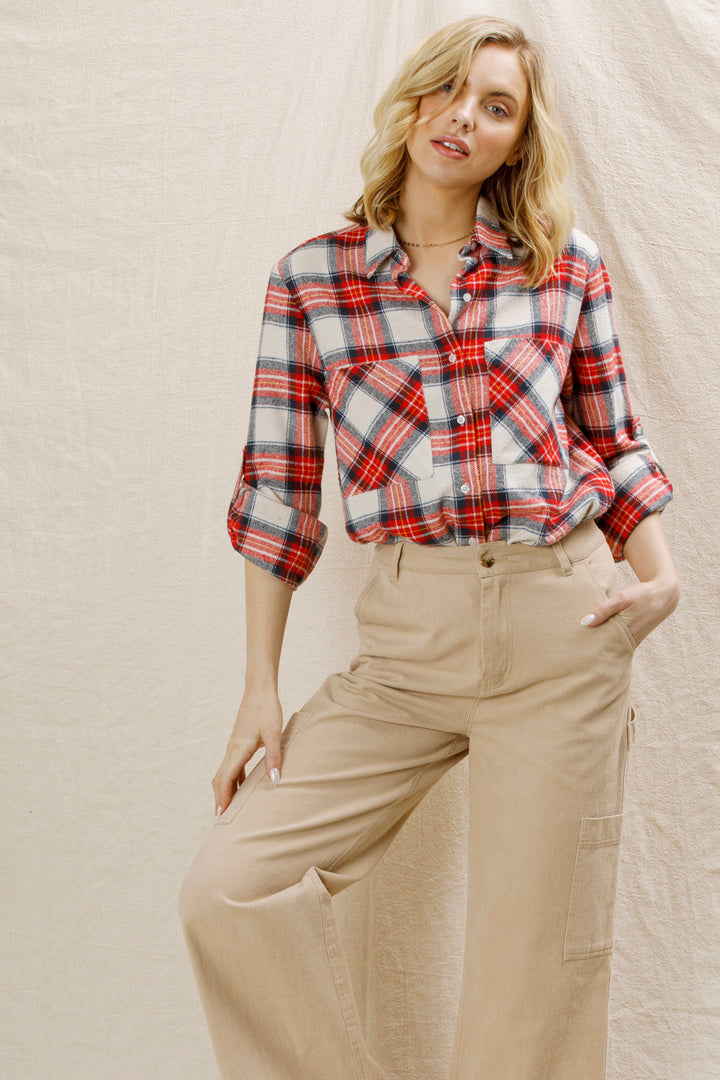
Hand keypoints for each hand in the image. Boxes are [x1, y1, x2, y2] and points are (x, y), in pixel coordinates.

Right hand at [211, 690, 283, 819]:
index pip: (226, 781)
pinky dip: (232, 781)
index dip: (223, 800)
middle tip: (220, 822)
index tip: (220, 818)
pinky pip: (231, 767)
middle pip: (220, 781)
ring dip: (225, 792)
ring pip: (223, 774)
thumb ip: (274, 757)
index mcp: (238, 750)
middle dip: (219, 801)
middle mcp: (231, 750)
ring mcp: (233, 746)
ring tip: (228, 810)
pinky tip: (241, 788)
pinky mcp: (238, 743)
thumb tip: (274, 781)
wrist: (259, 690)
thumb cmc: (268, 710)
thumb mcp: (275, 734)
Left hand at [581, 573, 679, 645]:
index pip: (604, 644)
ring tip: (584, 648)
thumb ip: (604, 610)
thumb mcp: (622, 597)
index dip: (590, 648)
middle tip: (576, 652)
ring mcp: (635, 639)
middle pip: (608, 648)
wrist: (665, 594)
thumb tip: (585, 622)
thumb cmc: (642, 594)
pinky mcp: (637, 637)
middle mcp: (631, 638)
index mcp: (626, 630)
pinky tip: (599, 641)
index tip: (576, 650)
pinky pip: (621, 643)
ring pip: (614, 646)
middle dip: (594, 650)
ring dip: (602, 646)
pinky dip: (611, 642)